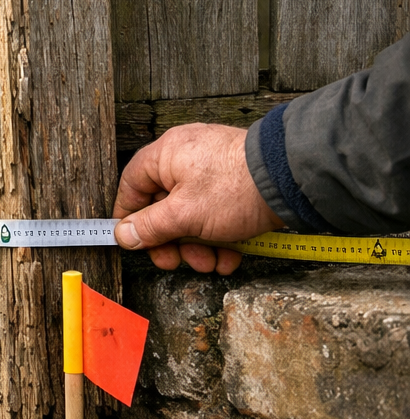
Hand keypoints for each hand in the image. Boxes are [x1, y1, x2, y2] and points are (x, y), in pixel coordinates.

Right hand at [112, 123, 282, 273]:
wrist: (294, 182)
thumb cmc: (237, 188)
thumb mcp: (184, 215)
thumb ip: (150, 227)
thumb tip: (125, 235)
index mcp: (165, 155)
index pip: (132, 185)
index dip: (129, 216)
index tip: (134, 241)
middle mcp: (186, 157)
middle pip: (163, 205)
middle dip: (172, 241)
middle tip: (175, 261)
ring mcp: (213, 169)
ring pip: (191, 214)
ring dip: (197, 246)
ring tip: (212, 263)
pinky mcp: (236, 182)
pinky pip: (215, 211)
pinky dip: (219, 236)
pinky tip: (230, 256)